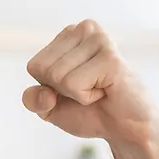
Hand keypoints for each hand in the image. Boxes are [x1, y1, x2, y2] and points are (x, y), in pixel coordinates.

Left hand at [21, 20, 158, 146]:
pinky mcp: (110, 57)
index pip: (34, 66)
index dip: (50, 88)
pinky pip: (73, 84)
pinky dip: (86, 97)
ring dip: (77, 93)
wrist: (125, 129)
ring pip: (56, 75)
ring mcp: (98, 40)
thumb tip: (45, 94)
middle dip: (62, 90)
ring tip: (99, 88)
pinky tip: (106, 90)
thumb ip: (32, 100)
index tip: (76, 87)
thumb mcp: (50, 108)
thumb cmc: (90, 112)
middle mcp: (84, 29)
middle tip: (90, 89)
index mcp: (69, 35)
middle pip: (43, 69)